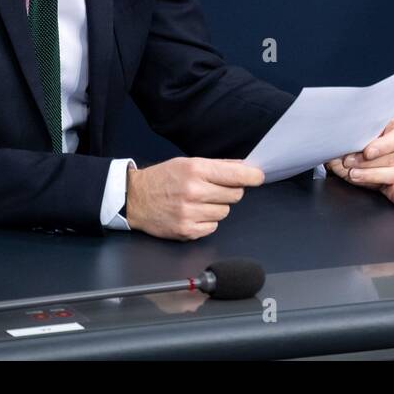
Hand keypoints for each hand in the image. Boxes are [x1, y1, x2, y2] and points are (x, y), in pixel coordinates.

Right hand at [125, 157, 263, 240]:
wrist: (134, 199)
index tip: (259, 177)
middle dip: (230, 191)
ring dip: (217, 207)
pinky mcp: (186, 231)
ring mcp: (190, 213)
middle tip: (214, 189)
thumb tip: (245, 167)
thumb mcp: (188, 163)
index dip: (252, 177)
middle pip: (235, 194)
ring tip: (199, 202)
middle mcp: (194, 191)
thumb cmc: (162, 178)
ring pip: (225, 212)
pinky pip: (213, 227)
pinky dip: (207, 221)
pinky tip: (193, 213)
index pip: (236, 175)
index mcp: (195, 170)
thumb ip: (218, 165)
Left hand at [325, 115, 393, 204]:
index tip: (367, 152)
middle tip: (349, 161)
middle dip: (369, 162)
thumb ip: (364, 131)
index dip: (384, 146)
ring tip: (353, 174)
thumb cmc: (356, 132)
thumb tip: (359, 138)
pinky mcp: (392, 182)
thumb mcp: (359, 126)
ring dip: (371, 175)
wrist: (346, 145)